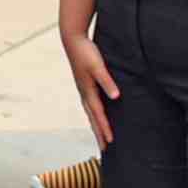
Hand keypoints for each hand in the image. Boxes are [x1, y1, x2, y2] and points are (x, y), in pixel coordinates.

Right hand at [62, 29, 117, 146]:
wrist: (72, 40)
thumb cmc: (85, 52)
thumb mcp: (98, 66)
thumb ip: (107, 81)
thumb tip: (115, 97)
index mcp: (88, 91)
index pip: (98, 115)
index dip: (104, 128)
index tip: (110, 142)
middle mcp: (84, 93)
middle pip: (92, 118)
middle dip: (98, 133)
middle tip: (105, 148)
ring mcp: (83, 89)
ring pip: (90, 113)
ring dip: (95, 125)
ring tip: (101, 136)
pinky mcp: (84, 84)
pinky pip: (90, 105)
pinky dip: (94, 114)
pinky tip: (98, 114)